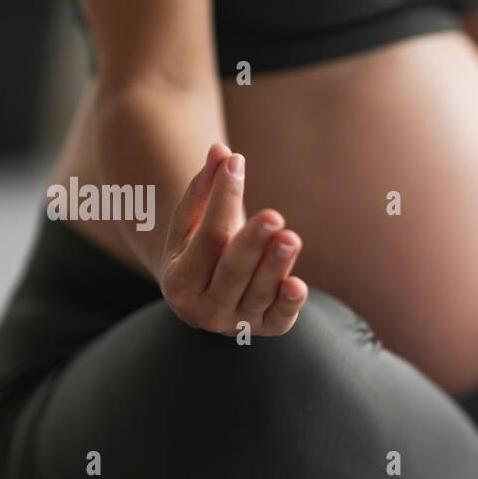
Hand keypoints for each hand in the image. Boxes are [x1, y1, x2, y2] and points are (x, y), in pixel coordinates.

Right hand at [158, 142, 307, 334]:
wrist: (206, 298)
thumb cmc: (200, 251)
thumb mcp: (192, 224)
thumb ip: (205, 188)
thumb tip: (221, 149)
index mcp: (179, 281)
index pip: (207, 237)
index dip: (222, 200)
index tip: (238, 165)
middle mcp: (204, 309)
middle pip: (232, 271)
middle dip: (252, 243)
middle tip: (272, 215)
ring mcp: (237, 323)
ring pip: (259, 293)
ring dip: (276, 266)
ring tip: (290, 237)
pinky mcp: (267, 329)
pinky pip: (281, 318)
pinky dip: (290, 303)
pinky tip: (299, 285)